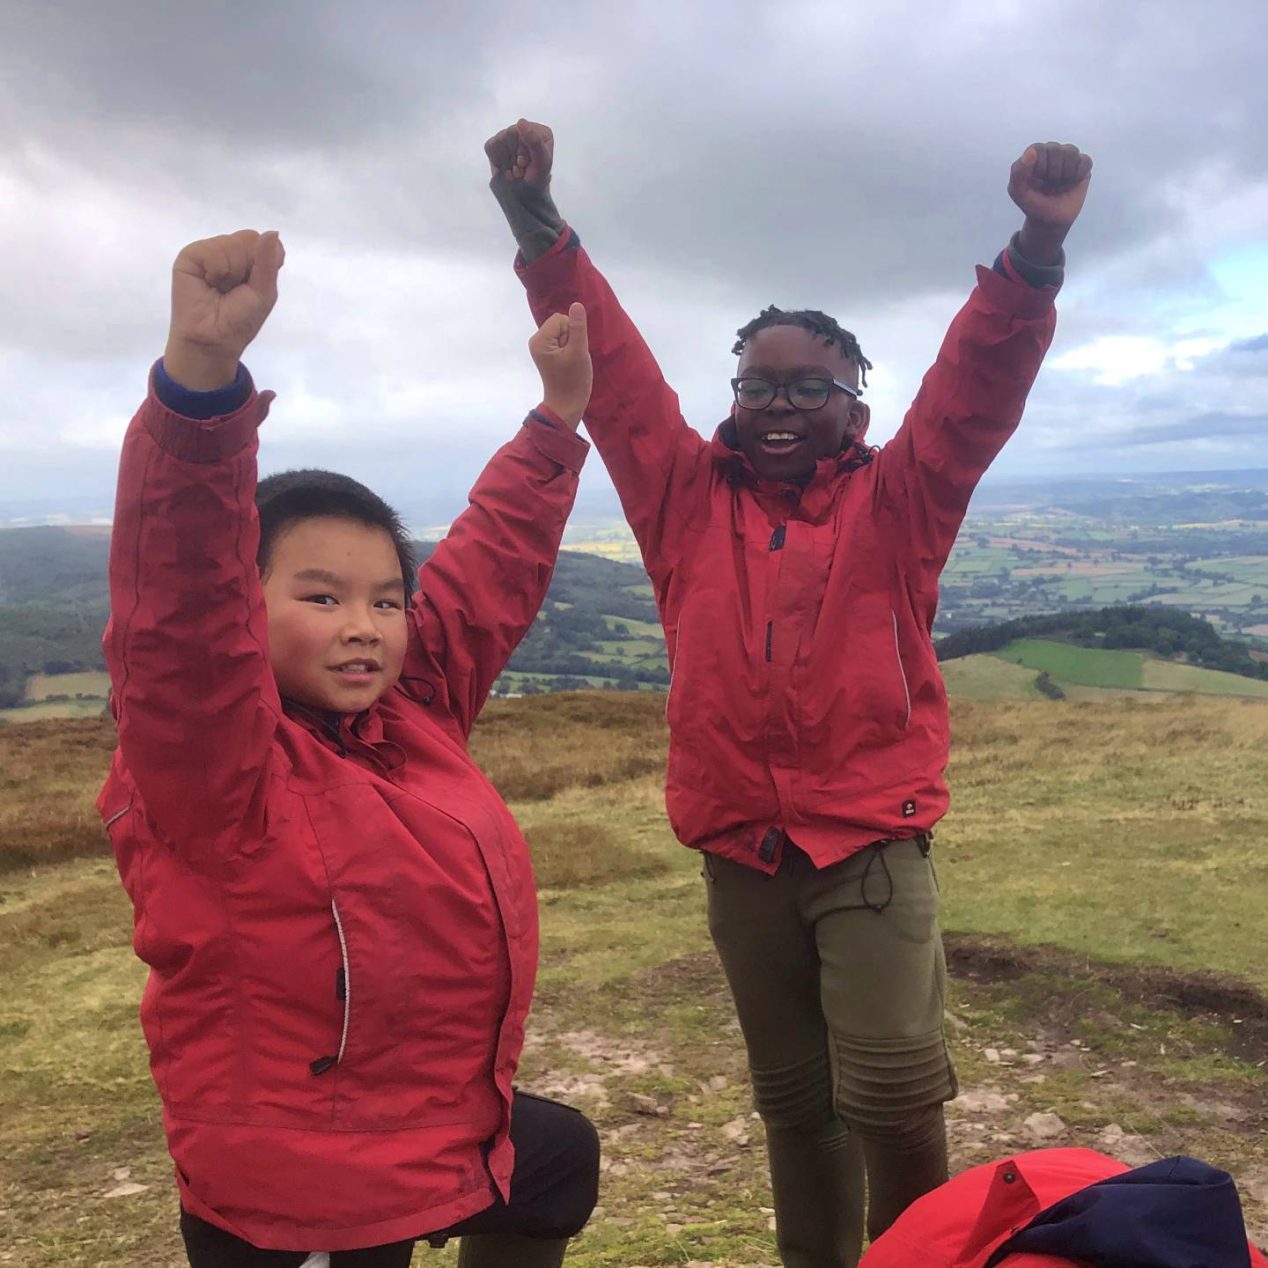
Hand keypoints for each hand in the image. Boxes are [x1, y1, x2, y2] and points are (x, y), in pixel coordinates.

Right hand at [163, 230, 284, 389]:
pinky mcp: (191, 255)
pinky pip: (213, 250)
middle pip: (249, 239)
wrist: (213, 339)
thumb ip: (269, 261)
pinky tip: (208, 284)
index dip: (264, 263)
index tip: (255, 285)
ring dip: (232, 273)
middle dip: (248, 268)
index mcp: (250, 260)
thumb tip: (273, 231)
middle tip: (235, 289)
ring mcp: (210, 251)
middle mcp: (230, 252)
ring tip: (220, 289)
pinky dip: (216, 270)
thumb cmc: (240, 319)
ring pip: (232, 244)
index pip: (265, 243)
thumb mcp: (264, 292)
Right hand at [485, 119, 553, 189]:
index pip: (519, 130)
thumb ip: (534, 142)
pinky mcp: (498, 144)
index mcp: (539, 131)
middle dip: (512, 157)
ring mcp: (510, 135)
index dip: (519, 149)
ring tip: (515, 171)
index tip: (525, 163)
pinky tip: (506, 169)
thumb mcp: (541, 162)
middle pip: (507, 135)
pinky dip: (496, 162)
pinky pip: (490, 147)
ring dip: (505, 162)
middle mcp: (525, 129)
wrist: (527, 193)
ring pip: (498, 142)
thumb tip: (521, 121)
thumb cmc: (537, 178)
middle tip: (520, 169)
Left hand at [529, 303, 590, 429]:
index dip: (572, 332)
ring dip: (571, 344)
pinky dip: (569, 349)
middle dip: (571, 338)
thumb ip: (578, 327)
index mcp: (540, 340)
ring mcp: (541, 347)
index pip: (561, 318)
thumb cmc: (573, 381)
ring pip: (563, 332)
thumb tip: (576, 304)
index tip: (572, 352)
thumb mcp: (579, 352)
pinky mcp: (546, 353)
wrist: (567, 404)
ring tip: (570, 362)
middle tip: (572, 358)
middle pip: (561, 323)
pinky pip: (562, 340)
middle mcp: (536, 341)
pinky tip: (568, 363)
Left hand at [1008, 142, 1091, 265]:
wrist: (1050, 221)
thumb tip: (1032, 152)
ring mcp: (1068, 158)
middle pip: (1058, 151)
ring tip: (1059, 186)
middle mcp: (1052, 153)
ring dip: (1065, 175)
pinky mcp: (1083, 166)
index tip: (1037, 183)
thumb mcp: (1018, 192)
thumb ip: (1019, 172)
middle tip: (1049, 187)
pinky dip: (1078, 175)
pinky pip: (1085, 162)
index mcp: (1035, 154)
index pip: (1040, 149)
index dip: (1038, 169)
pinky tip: (1071, 184)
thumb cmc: (1032, 205)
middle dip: (1053, 173)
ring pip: (1072, 154)